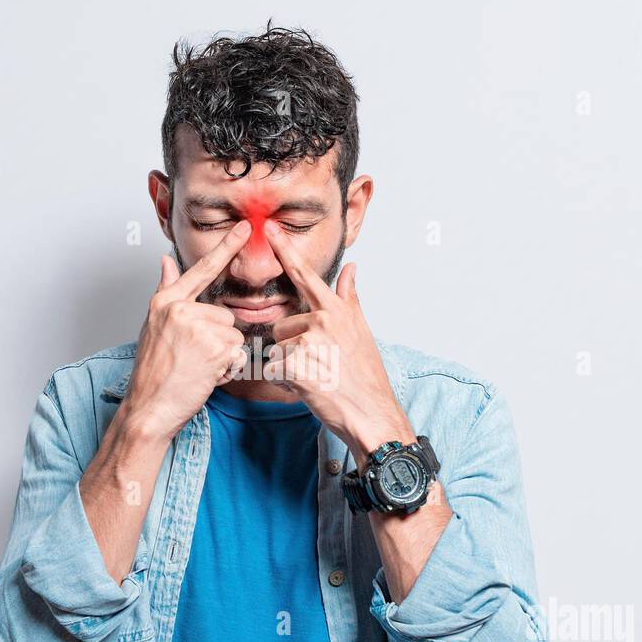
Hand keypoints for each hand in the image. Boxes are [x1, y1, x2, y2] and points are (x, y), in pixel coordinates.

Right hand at [121, 220, 252, 441]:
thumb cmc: (153, 373)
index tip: (244, 228)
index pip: (201, 269)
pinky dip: (227, 369)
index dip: (226, 247)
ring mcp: (197, 326)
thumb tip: (167, 261)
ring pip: (233, 335)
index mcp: (166, 302)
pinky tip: (205, 376)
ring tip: (197, 369)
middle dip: (218, 341)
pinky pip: (237, 353)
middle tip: (193, 359)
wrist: (149, 407)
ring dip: (223, 357)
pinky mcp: (213, 346)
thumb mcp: (153, 327)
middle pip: (224, 315)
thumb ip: (166, 292)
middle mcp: (180, 309)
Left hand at [261, 219, 414, 460]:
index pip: (306, 275)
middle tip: (319, 366)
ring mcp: (309, 342)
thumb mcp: (361, 332)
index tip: (270, 228)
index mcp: (336, 310)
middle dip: (291, 348)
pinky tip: (308, 388)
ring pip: (276, 349)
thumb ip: (350, 299)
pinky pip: (273, 369)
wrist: (371, 413)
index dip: (286, 250)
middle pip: (281, 326)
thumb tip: (352, 268)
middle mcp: (322, 321)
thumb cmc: (365, 376)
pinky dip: (284, 382)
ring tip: (316, 377)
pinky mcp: (296, 365)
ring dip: (287, 366)